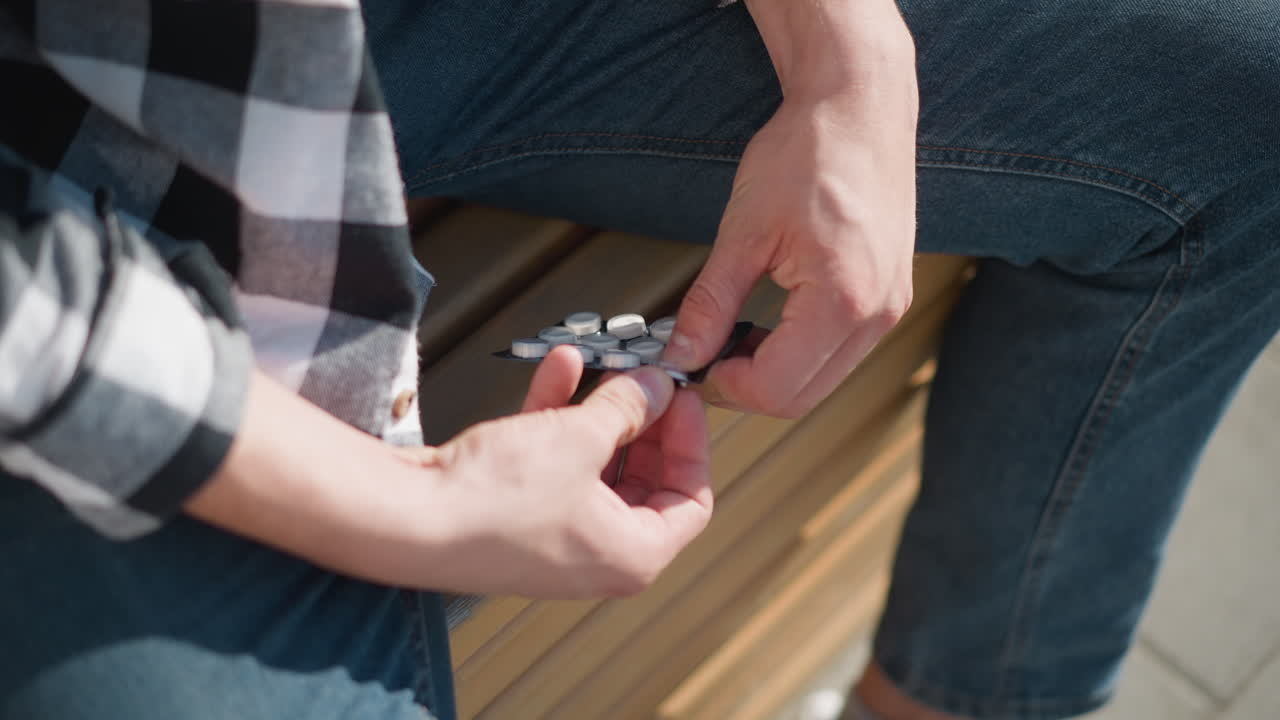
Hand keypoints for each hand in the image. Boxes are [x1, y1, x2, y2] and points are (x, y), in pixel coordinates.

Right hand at [398, 346, 712, 597]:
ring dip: (598, 411)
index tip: (681, 396)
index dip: (692, 441)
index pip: (692, 501)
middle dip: (644, 421)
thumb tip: (658, 387)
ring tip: (600, 363)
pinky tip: (558, 370)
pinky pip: (556, 466)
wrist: (408, 519)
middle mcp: (600, 556)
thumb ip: (629, 407)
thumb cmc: (496, 499)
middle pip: (645, 480)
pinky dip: (559, 421)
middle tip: (645, 377)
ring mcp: (558, 539)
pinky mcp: (520, 519)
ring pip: (597, 467)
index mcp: (634, 555)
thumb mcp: (581, 437)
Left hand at [663, 2, 917, 417]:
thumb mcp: (743, 231)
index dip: (725, 386)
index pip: (776, 388)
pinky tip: (771, 323)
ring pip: (822, 381)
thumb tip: (681, 355)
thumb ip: (710, 304)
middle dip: (747, 388)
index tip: (693, 362)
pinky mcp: (890, 298)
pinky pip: (840, 353)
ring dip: (774, 373)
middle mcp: (877, 314)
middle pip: (801, 398)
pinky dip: (800, 353)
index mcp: (842, 300)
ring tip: (735, 335)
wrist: (860, 106)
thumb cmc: (808, 152)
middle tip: (706, 355)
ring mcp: (889, 308)